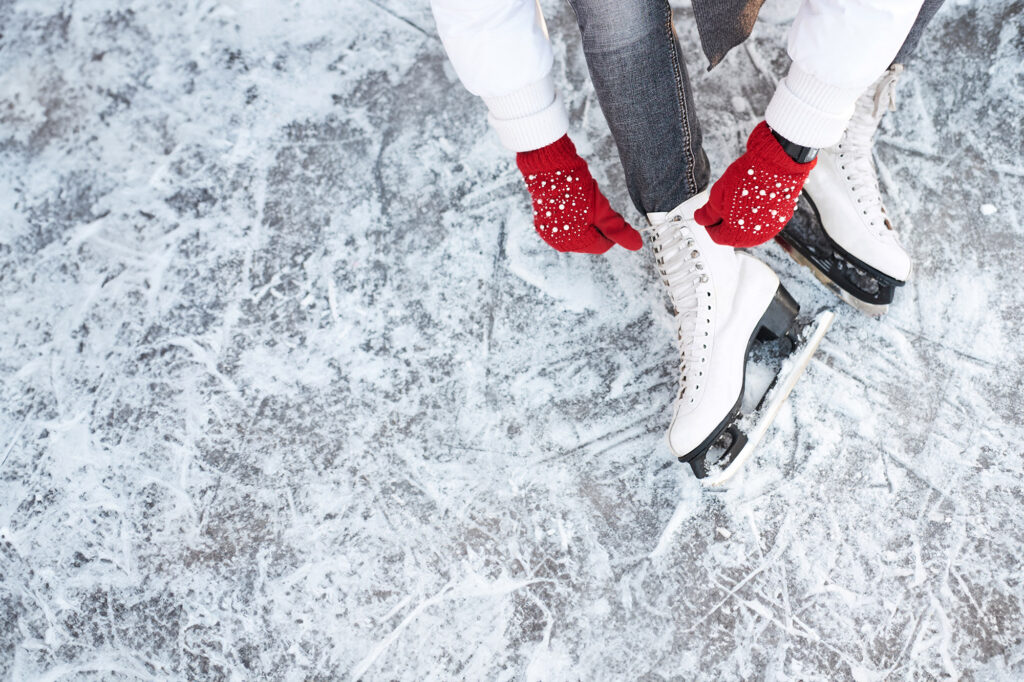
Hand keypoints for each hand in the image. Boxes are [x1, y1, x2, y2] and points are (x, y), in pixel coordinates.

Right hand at [516, 135, 641, 253]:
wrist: (548, 167)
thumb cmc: (575, 187)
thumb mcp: (601, 209)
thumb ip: (618, 229)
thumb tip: (637, 245)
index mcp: (574, 242)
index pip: (602, 246)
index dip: (611, 231)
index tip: (611, 215)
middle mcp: (560, 242)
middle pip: (589, 242)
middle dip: (597, 227)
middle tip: (597, 207)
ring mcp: (549, 234)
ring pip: (578, 234)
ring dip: (585, 223)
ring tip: (583, 204)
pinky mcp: (543, 224)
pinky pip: (564, 227)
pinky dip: (572, 218)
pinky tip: (572, 204)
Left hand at [694, 121, 815, 247]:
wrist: (776, 164)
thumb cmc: (748, 179)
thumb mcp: (717, 196)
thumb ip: (707, 214)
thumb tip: (701, 219)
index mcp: (735, 235)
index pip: (716, 236)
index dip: (710, 224)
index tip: (709, 214)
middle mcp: (755, 237)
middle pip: (733, 235)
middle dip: (726, 221)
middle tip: (724, 204)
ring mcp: (770, 229)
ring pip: (749, 228)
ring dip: (741, 217)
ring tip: (740, 198)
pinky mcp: (782, 218)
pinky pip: (763, 221)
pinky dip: (757, 213)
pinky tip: (754, 198)